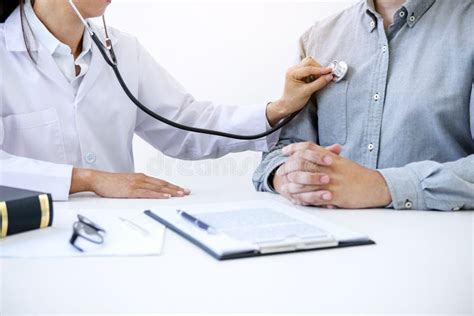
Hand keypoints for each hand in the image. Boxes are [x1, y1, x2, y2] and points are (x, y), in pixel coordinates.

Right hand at [70, 168, 190, 198]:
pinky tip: (166, 196)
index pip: (160, 182)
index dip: (172, 186)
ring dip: (171, 191)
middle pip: (163, 184)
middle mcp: (142, 179)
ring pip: (158, 188)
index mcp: (141, 177)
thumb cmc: (111, 183)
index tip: (181, 189)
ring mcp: (137, 184)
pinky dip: (158, 194)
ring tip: (181, 194)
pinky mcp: (132, 190)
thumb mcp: (127, 183)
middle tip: (187, 192)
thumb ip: (137, 186)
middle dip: (176, 188)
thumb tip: (145, 191)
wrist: (98, 179)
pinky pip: (148, 193)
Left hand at [266, 57, 332, 125]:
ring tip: (322, 78)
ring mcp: (296, 70)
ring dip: (318, 69)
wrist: (287, 105)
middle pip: (309, 62)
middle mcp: (293, 69)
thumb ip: (319, 83)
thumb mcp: (307, 92)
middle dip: (319, 68)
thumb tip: (330, 76)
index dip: (320, 70)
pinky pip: (309, 68)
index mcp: (292, 73)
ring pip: (310, 64)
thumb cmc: (294, 100)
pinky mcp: (300, 72)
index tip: (330, 71)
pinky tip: (318, 78)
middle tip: (327, 76)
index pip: (308, 68)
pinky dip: (316, 72)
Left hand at [274, 142, 391, 208]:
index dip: (294, 148)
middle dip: (288, 167)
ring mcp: (331, 181)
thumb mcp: (342, 162)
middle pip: (303, 163)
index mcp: (331, 157)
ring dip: (293, 184)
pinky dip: (304, 198)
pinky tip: (297, 199)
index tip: (284, 151)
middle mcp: (329, 167)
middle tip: (280, 171)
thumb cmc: (358, 175)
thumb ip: (328, 156)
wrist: (375, 186)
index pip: (308, 147)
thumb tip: (315, 153)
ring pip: (305, 181)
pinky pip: (315, 196)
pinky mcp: (335, 195)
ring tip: (285, 187)